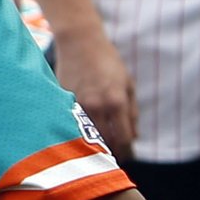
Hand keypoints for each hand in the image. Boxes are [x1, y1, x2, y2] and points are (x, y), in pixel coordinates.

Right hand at [55, 23, 136, 153]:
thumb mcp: (127, 84)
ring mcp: (78, 105)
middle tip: (114, 158)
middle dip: (111, 152)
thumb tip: (135, 137)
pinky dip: (77, 132)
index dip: (128, 151)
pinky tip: (81, 133)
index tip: (128, 156)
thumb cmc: (108, 61)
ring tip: (98, 149)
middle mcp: (97, 106)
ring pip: (86, 138)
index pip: (124, 139)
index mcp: (117, 102)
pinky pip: (71, 124)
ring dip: (93, 146)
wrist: (80, 42)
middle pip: (105, 143)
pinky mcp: (64, 102)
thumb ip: (132, 112)